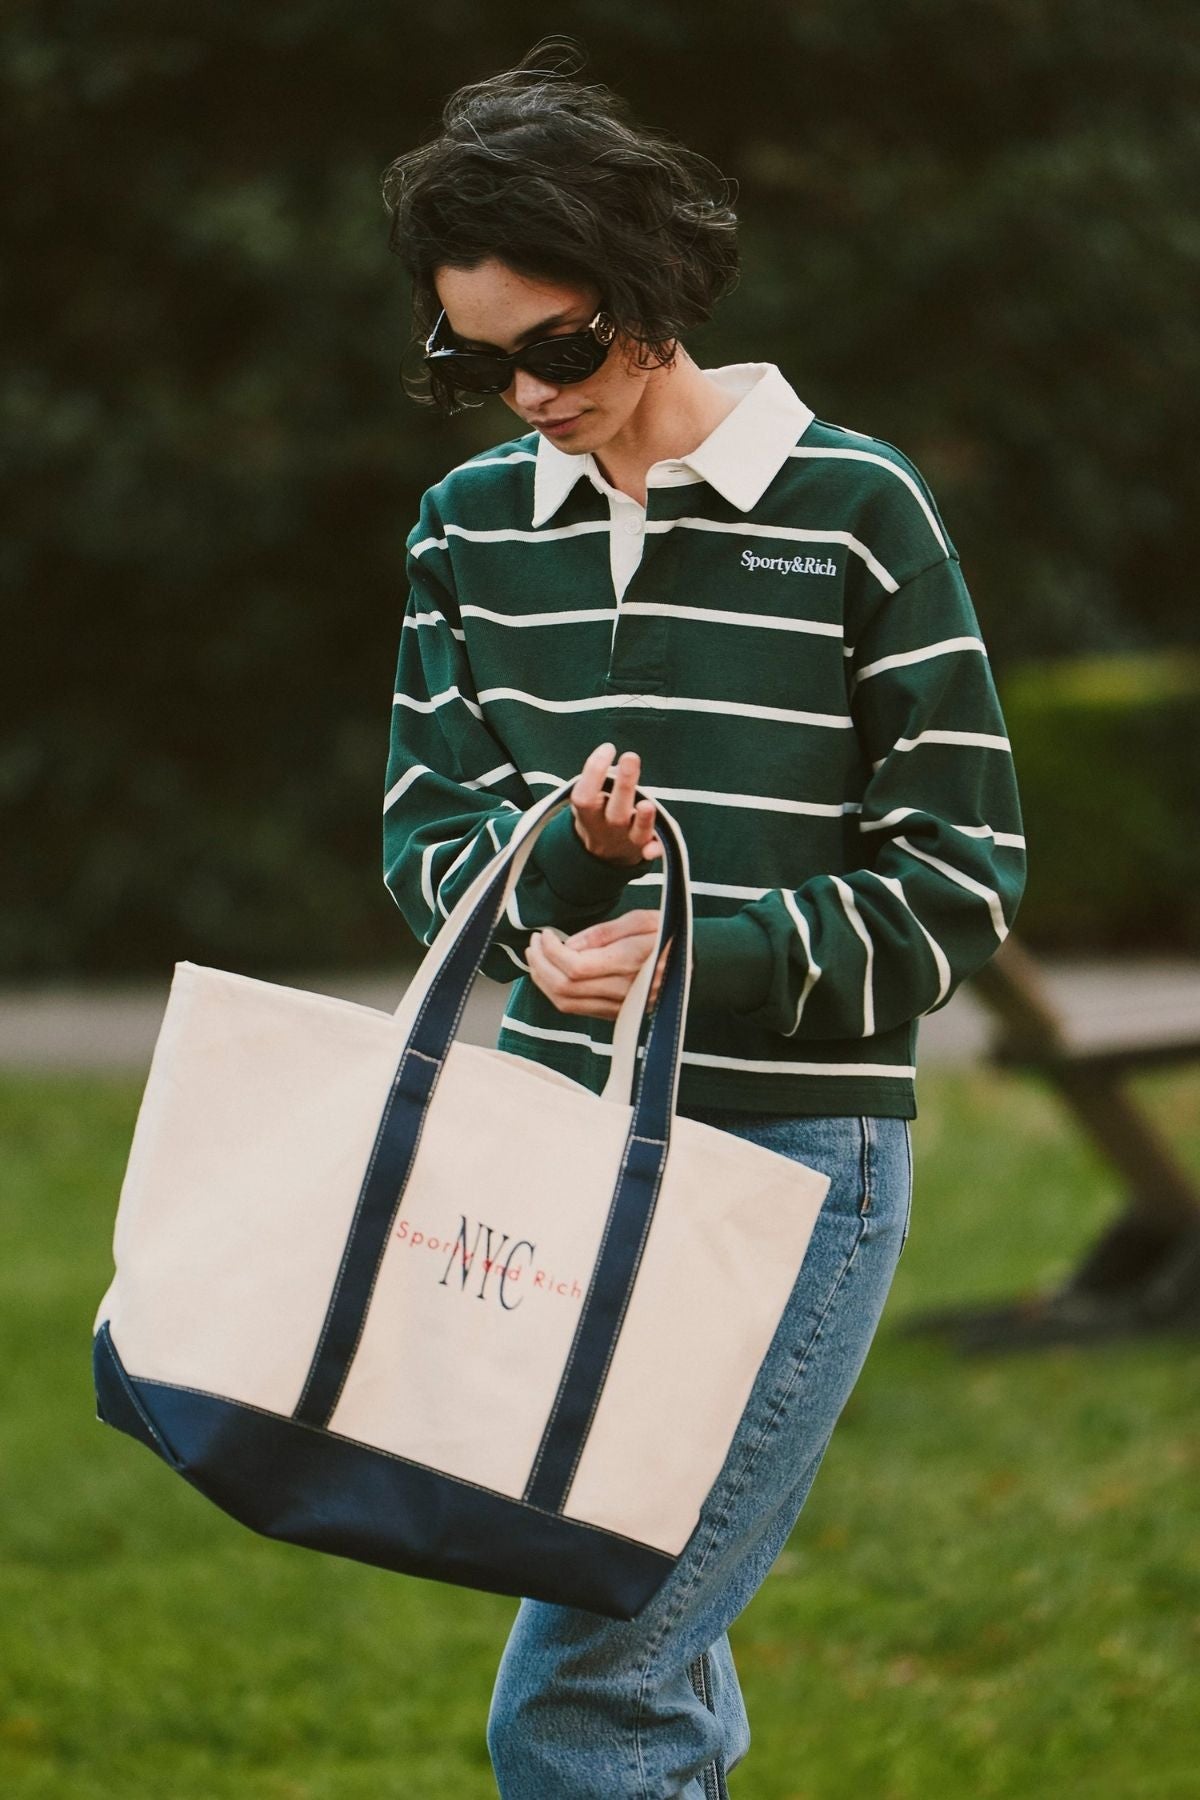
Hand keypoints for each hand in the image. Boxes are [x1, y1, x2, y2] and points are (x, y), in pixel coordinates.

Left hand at [526, 910, 678, 1020]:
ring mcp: (618, 1006)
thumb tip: (568, 944)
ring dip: (542, 980)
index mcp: (629, 963)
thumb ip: (602, 933)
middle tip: (534, 942)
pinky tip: (549, 972)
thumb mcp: (641, 920)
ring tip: (536, 956)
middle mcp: (622, 990)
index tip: (544, 933)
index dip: (551, 951)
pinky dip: (554, 991)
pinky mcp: (613, 1013)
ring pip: (565, 1003)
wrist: (695, 966)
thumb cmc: (668, 936)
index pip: (575, 966)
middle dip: (540, 964)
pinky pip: (575, 1008)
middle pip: (564, 987)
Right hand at [569, 743, 662, 867]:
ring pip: (636, 831)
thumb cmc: (600, 809)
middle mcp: (606, 828)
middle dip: (624, 784)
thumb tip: (624, 767)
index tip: (608, 748)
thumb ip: (606, 778)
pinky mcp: (645, 846)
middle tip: (631, 756)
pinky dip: (653, 850)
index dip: (594, 770)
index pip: (585, 794)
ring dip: (643, 819)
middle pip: (615, 811)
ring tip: (647, 804)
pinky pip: (652, 849)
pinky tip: (652, 850)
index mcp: (588, 812)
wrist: (603, 850)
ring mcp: (626, 839)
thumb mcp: (593, 793)